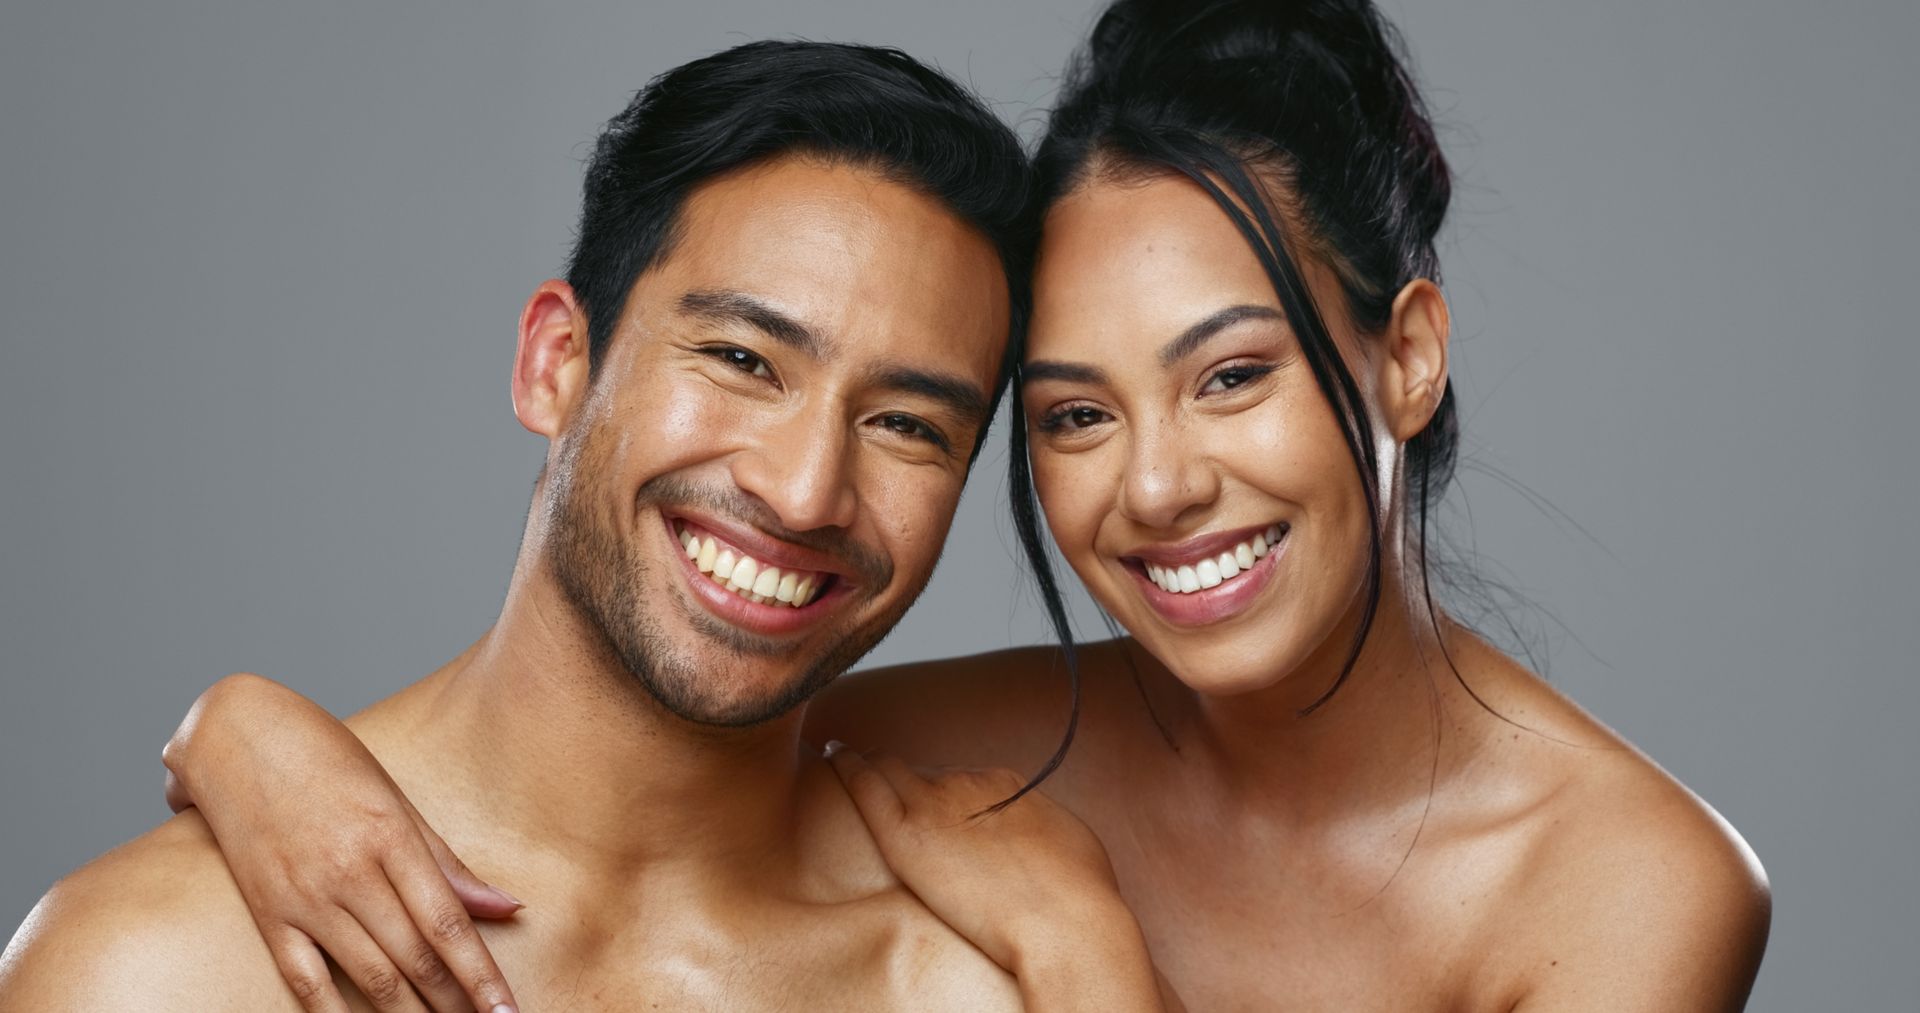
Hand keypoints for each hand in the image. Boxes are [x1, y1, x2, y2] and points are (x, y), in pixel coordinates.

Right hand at [163, 674, 520, 1012]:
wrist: (236, 736)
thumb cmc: (327, 759)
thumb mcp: (396, 798)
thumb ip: (447, 863)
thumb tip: (505, 908)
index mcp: (390, 836)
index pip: (447, 923)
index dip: (482, 975)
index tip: (508, 1011)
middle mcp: (349, 872)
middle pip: (414, 957)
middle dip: (456, 1003)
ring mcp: (305, 897)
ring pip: (369, 977)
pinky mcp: (269, 914)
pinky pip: (306, 981)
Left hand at [825, 743, 1171, 1011]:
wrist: (1065, 922)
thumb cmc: (1080, 894)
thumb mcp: (1066, 843)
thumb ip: (1034, 830)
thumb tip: (1029, 837)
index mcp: (1006, 786)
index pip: (962, 780)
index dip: (945, 793)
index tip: (935, 800)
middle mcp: (969, 784)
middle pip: (925, 776)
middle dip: (907, 780)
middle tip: (882, 776)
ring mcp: (935, 804)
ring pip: (892, 773)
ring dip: (872, 765)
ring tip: (846, 755)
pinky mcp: (906, 833)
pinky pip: (866, 786)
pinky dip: (847, 766)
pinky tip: (833, 754)